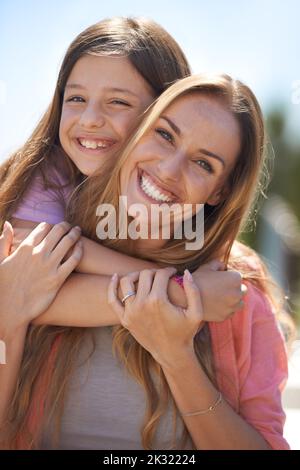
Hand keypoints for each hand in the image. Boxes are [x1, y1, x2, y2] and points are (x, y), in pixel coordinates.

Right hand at [0, 221, 82, 338]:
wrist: (10, 310)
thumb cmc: (3, 286)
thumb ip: (4, 240)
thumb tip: (8, 224)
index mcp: (25, 248)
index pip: (43, 228)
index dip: (50, 225)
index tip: (54, 226)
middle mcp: (38, 254)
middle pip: (58, 231)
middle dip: (65, 226)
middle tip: (70, 226)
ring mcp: (49, 266)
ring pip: (68, 242)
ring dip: (74, 234)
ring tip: (78, 231)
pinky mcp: (58, 279)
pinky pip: (74, 260)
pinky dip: (79, 250)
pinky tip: (81, 247)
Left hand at [108, 267, 202, 368]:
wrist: (171, 353)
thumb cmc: (185, 332)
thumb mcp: (196, 313)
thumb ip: (193, 291)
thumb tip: (186, 271)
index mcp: (158, 301)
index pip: (160, 274)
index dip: (169, 271)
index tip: (173, 273)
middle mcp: (142, 304)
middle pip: (144, 275)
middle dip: (155, 272)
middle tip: (162, 276)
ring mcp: (130, 312)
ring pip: (127, 282)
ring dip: (136, 275)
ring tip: (145, 277)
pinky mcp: (124, 319)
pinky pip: (112, 299)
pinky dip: (112, 286)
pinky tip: (116, 276)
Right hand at [193, 260, 246, 321]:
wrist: (184, 297)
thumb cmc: (196, 279)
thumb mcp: (207, 266)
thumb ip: (219, 264)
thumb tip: (224, 267)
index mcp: (235, 278)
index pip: (237, 276)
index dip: (227, 276)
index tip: (218, 278)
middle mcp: (237, 293)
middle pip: (242, 290)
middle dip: (233, 288)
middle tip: (220, 288)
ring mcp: (232, 306)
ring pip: (239, 302)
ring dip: (233, 300)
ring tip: (220, 297)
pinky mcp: (225, 316)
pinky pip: (231, 312)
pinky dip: (226, 309)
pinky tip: (215, 305)